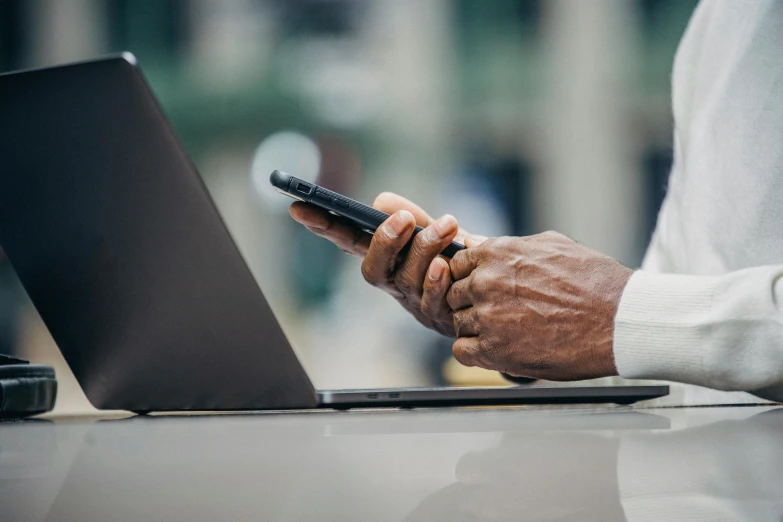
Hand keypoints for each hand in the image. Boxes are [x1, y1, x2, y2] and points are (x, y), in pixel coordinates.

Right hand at [289, 192, 481, 336]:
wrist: (495, 294)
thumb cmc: (459, 258)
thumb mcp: (436, 232)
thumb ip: (413, 217)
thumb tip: (382, 203)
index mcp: (386, 257)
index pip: (347, 240)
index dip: (322, 226)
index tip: (297, 207)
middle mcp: (393, 282)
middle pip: (372, 269)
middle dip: (384, 242)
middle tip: (402, 217)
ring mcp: (414, 301)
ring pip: (406, 279)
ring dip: (425, 247)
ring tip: (447, 224)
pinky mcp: (439, 316)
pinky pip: (433, 299)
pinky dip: (439, 280)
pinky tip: (448, 264)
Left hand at [446, 232, 632, 379]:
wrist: (618, 319)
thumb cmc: (594, 281)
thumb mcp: (551, 246)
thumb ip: (508, 246)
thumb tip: (477, 242)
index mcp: (497, 253)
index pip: (458, 264)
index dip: (469, 278)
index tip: (483, 289)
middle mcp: (486, 282)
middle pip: (454, 294)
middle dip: (471, 303)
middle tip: (496, 313)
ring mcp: (488, 316)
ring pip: (458, 323)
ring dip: (475, 329)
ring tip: (505, 332)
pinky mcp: (495, 350)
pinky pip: (462, 351)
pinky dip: (475, 353)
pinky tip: (496, 349)